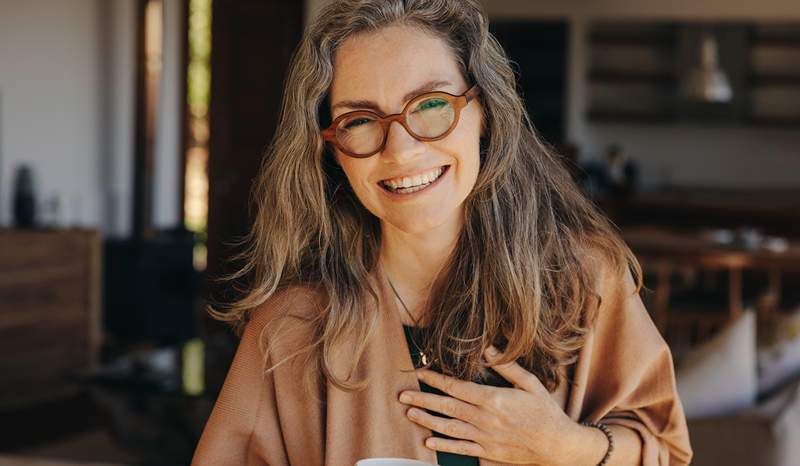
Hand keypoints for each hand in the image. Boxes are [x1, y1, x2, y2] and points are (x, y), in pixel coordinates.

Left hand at [398, 345, 586, 464]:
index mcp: (494, 399)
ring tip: (410, 414)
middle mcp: (485, 419)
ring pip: (450, 428)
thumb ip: (506, 366)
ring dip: (427, 421)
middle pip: (447, 407)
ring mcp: (485, 438)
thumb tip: (487, 347)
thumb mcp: (530, 383)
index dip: (436, 379)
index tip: (421, 372)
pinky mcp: (488, 453)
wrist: (558, 446)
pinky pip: (461, 449)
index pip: (457, 387)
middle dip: (423, 400)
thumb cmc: (545, 412)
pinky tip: (429, 442)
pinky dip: (444, 446)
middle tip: (402, 396)